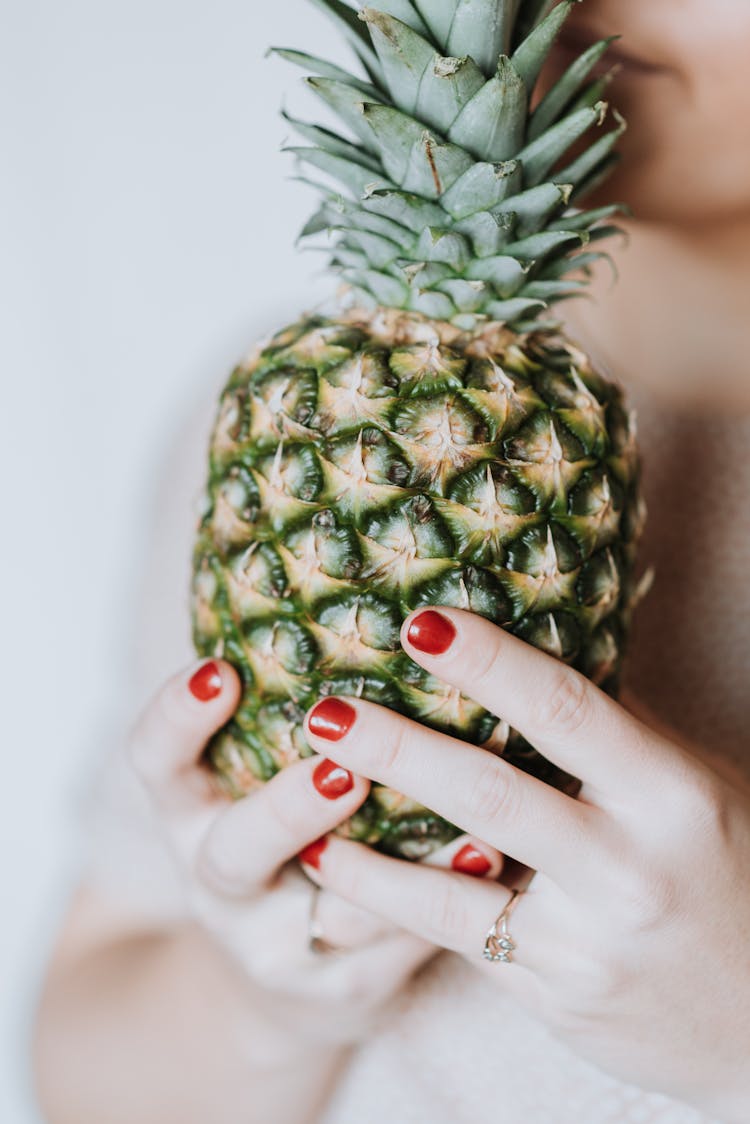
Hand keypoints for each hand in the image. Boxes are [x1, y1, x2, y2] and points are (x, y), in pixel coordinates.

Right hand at [127, 659, 502, 1048]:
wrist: (282, 973)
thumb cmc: (282, 832)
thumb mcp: (252, 774)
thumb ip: (282, 705)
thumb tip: (360, 587)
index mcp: (192, 812)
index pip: (156, 765)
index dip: (174, 721)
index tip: (218, 670)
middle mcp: (222, 883)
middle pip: (230, 853)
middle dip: (282, 808)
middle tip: (340, 760)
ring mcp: (278, 946)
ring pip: (326, 913)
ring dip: (387, 869)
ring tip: (461, 827)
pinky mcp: (344, 991)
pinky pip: (396, 948)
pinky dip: (441, 900)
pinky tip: (493, 857)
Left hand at [300, 608, 749, 1120]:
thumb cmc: (729, 871)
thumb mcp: (693, 786)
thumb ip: (612, 729)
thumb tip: (534, 642)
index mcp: (670, 794)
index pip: (566, 709)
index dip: (489, 661)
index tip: (421, 620)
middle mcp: (628, 868)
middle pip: (491, 792)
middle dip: (399, 745)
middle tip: (326, 705)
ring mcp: (586, 942)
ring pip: (451, 875)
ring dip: (366, 827)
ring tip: (304, 775)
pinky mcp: (551, 992)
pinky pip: (451, 934)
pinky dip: (381, 896)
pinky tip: (328, 862)